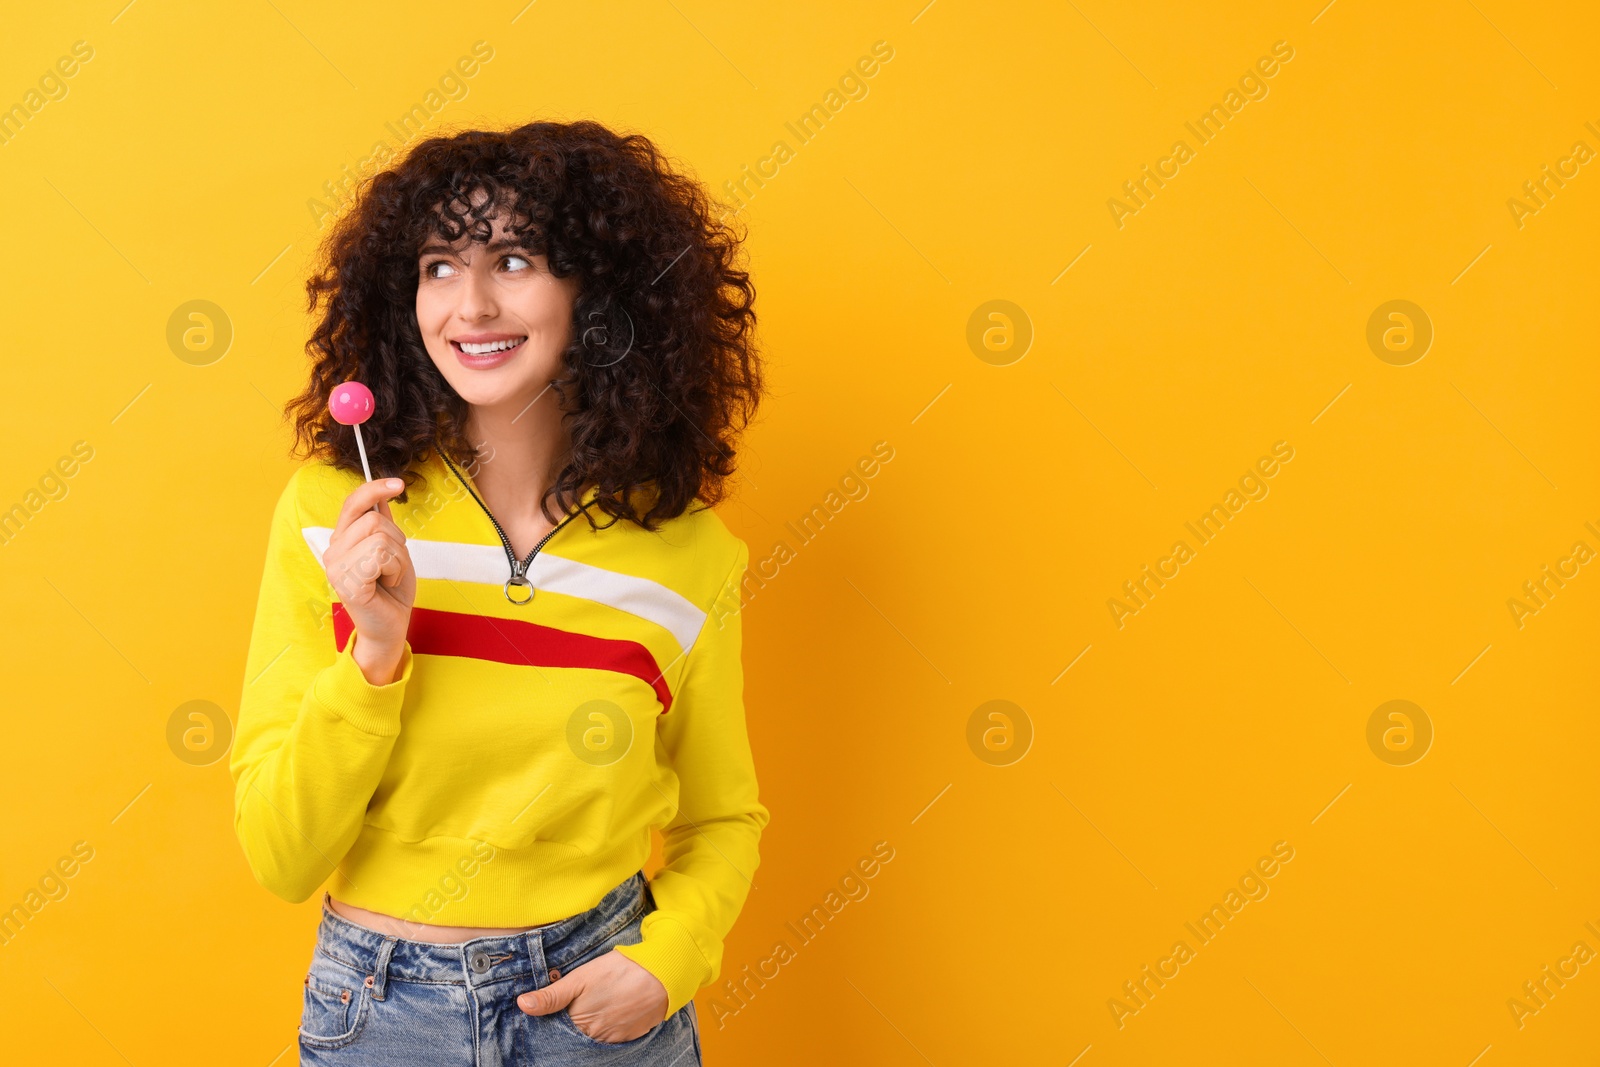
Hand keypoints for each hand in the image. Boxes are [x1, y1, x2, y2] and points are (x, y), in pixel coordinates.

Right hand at [320, 478, 414, 683]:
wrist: (391, 627)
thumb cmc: (391, 591)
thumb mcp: (393, 551)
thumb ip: (383, 525)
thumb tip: (381, 494)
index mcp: (342, 541)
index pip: (352, 503)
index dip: (374, 489)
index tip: (398, 484)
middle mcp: (333, 551)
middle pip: (373, 519)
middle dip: (397, 541)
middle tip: (392, 566)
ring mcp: (336, 567)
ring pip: (380, 537)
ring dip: (398, 559)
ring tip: (389, 577)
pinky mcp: (347, 582)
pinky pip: (381, 556)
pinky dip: (395, 570)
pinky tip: (386, 586)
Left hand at [517, 950, 668, 1043]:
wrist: (660, 974)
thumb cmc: (618, 971)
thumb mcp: (580, 978)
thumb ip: (551, 995)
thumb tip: (522, 1005)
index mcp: (579, 1023)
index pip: (557, 1030)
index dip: (555, 1019)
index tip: (559, 1008)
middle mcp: (595, 1037)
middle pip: (576, 1035)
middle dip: (573, 1024)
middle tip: (582, 1004)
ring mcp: (613, 1039)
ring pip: (594, 1038)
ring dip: (591, 1027)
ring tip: (597, 1007)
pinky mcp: (630, 1037)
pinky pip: (612, 1038)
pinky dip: (608, 1028)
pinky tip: (611, 1012)